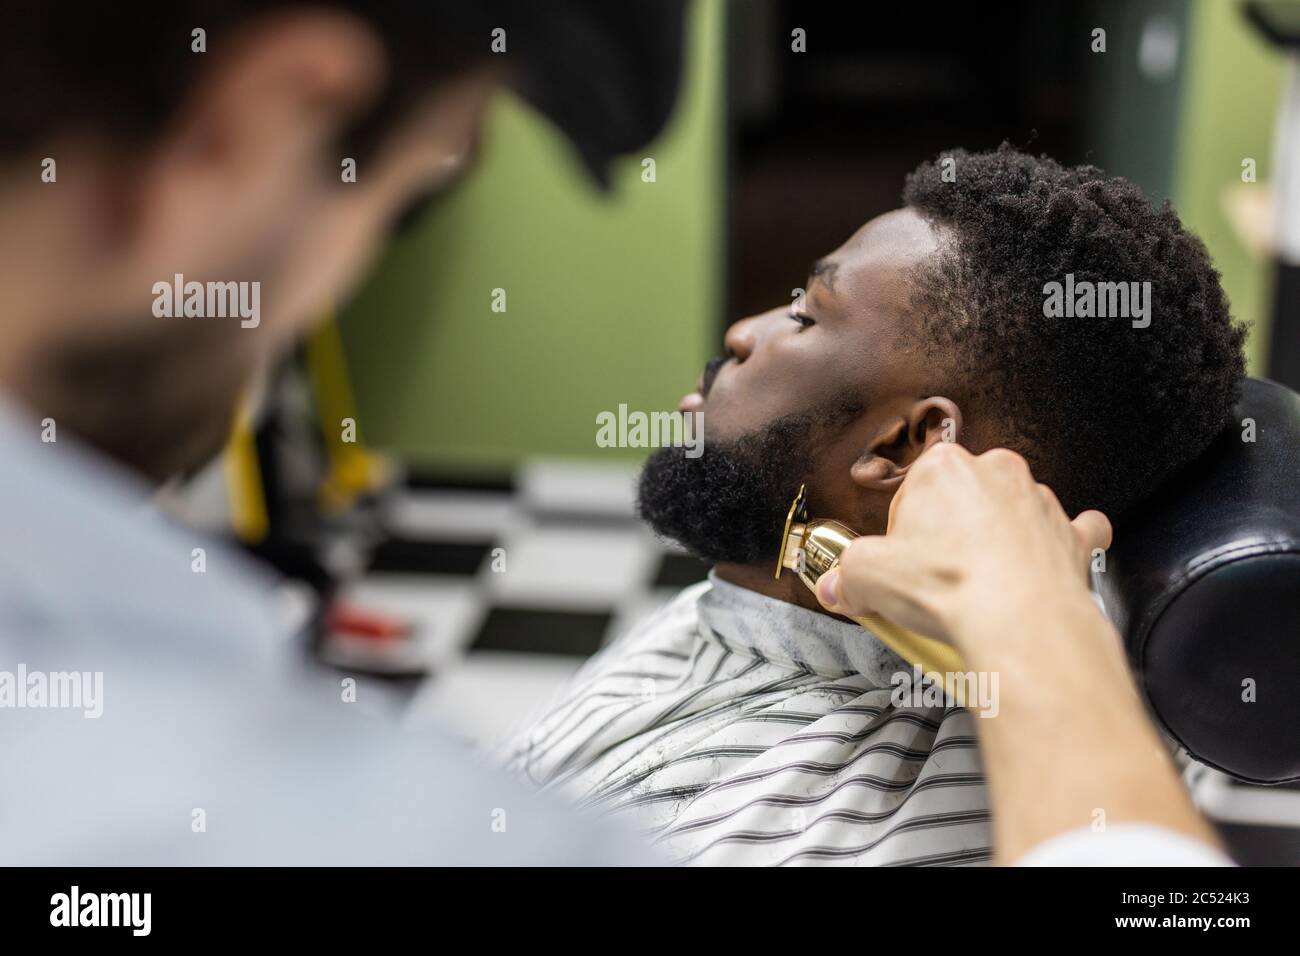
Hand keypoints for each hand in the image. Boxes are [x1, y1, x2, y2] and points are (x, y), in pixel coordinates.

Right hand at [815, 443, 1111, 657]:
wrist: (1021, 622)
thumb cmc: (953, 585)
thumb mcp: (867, 578)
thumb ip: (847, 577)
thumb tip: (839, 586)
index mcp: (943, 468)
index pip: (911, 496)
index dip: (901, 536)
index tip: (900, 565)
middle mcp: (995, 474)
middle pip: (961, 502)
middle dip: (948, 535)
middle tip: (934, 578)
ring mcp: (1038, 502)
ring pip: (1011, 514)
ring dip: (998, 541)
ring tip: (978, 589)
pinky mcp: (1070, 535)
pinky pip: (1070, 532)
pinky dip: (1059, 548)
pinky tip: (1042, 570)